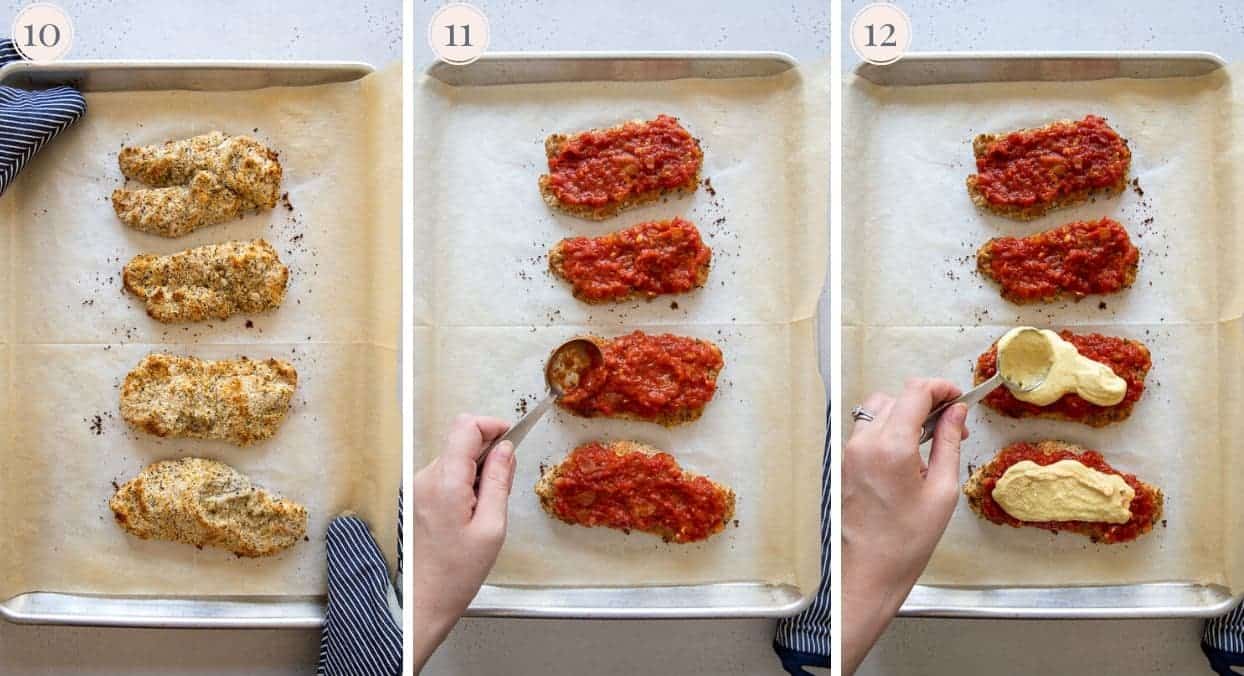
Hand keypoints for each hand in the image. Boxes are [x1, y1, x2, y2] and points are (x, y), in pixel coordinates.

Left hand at [413, 414, 515, 671]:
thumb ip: (498, 481)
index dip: (492, 425)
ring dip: (477, 471)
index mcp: (445, 482)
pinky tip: (472, 513)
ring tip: (488, 508)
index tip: (512, 438)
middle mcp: (426, 478)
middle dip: (488, 453)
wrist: (424, 602)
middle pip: (460, 441)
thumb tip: (505, 448)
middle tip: (504, 486)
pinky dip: (465, 484)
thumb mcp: (492, 527)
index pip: (465, 427)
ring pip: (455, 459)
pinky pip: (446, 476)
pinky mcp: (418, 497)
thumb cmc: (458, 572)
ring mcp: (418, 487)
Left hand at [841, 378, 969, 674]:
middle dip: (924, 403)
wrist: (867, 571)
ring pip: (876, 411)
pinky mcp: (843, 463)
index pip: (914, 392)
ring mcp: (848, 452)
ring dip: (903, 415)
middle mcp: (863, 443)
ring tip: (928, 443)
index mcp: (890, 447)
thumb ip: (948, 443)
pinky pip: (865, 431)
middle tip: (949, 427)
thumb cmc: (906, 541)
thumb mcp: (942, 491)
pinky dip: (886, 430)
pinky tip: (906, 455)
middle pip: (894, 397)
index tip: (957, 398)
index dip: (940, 388)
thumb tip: (956, 413)